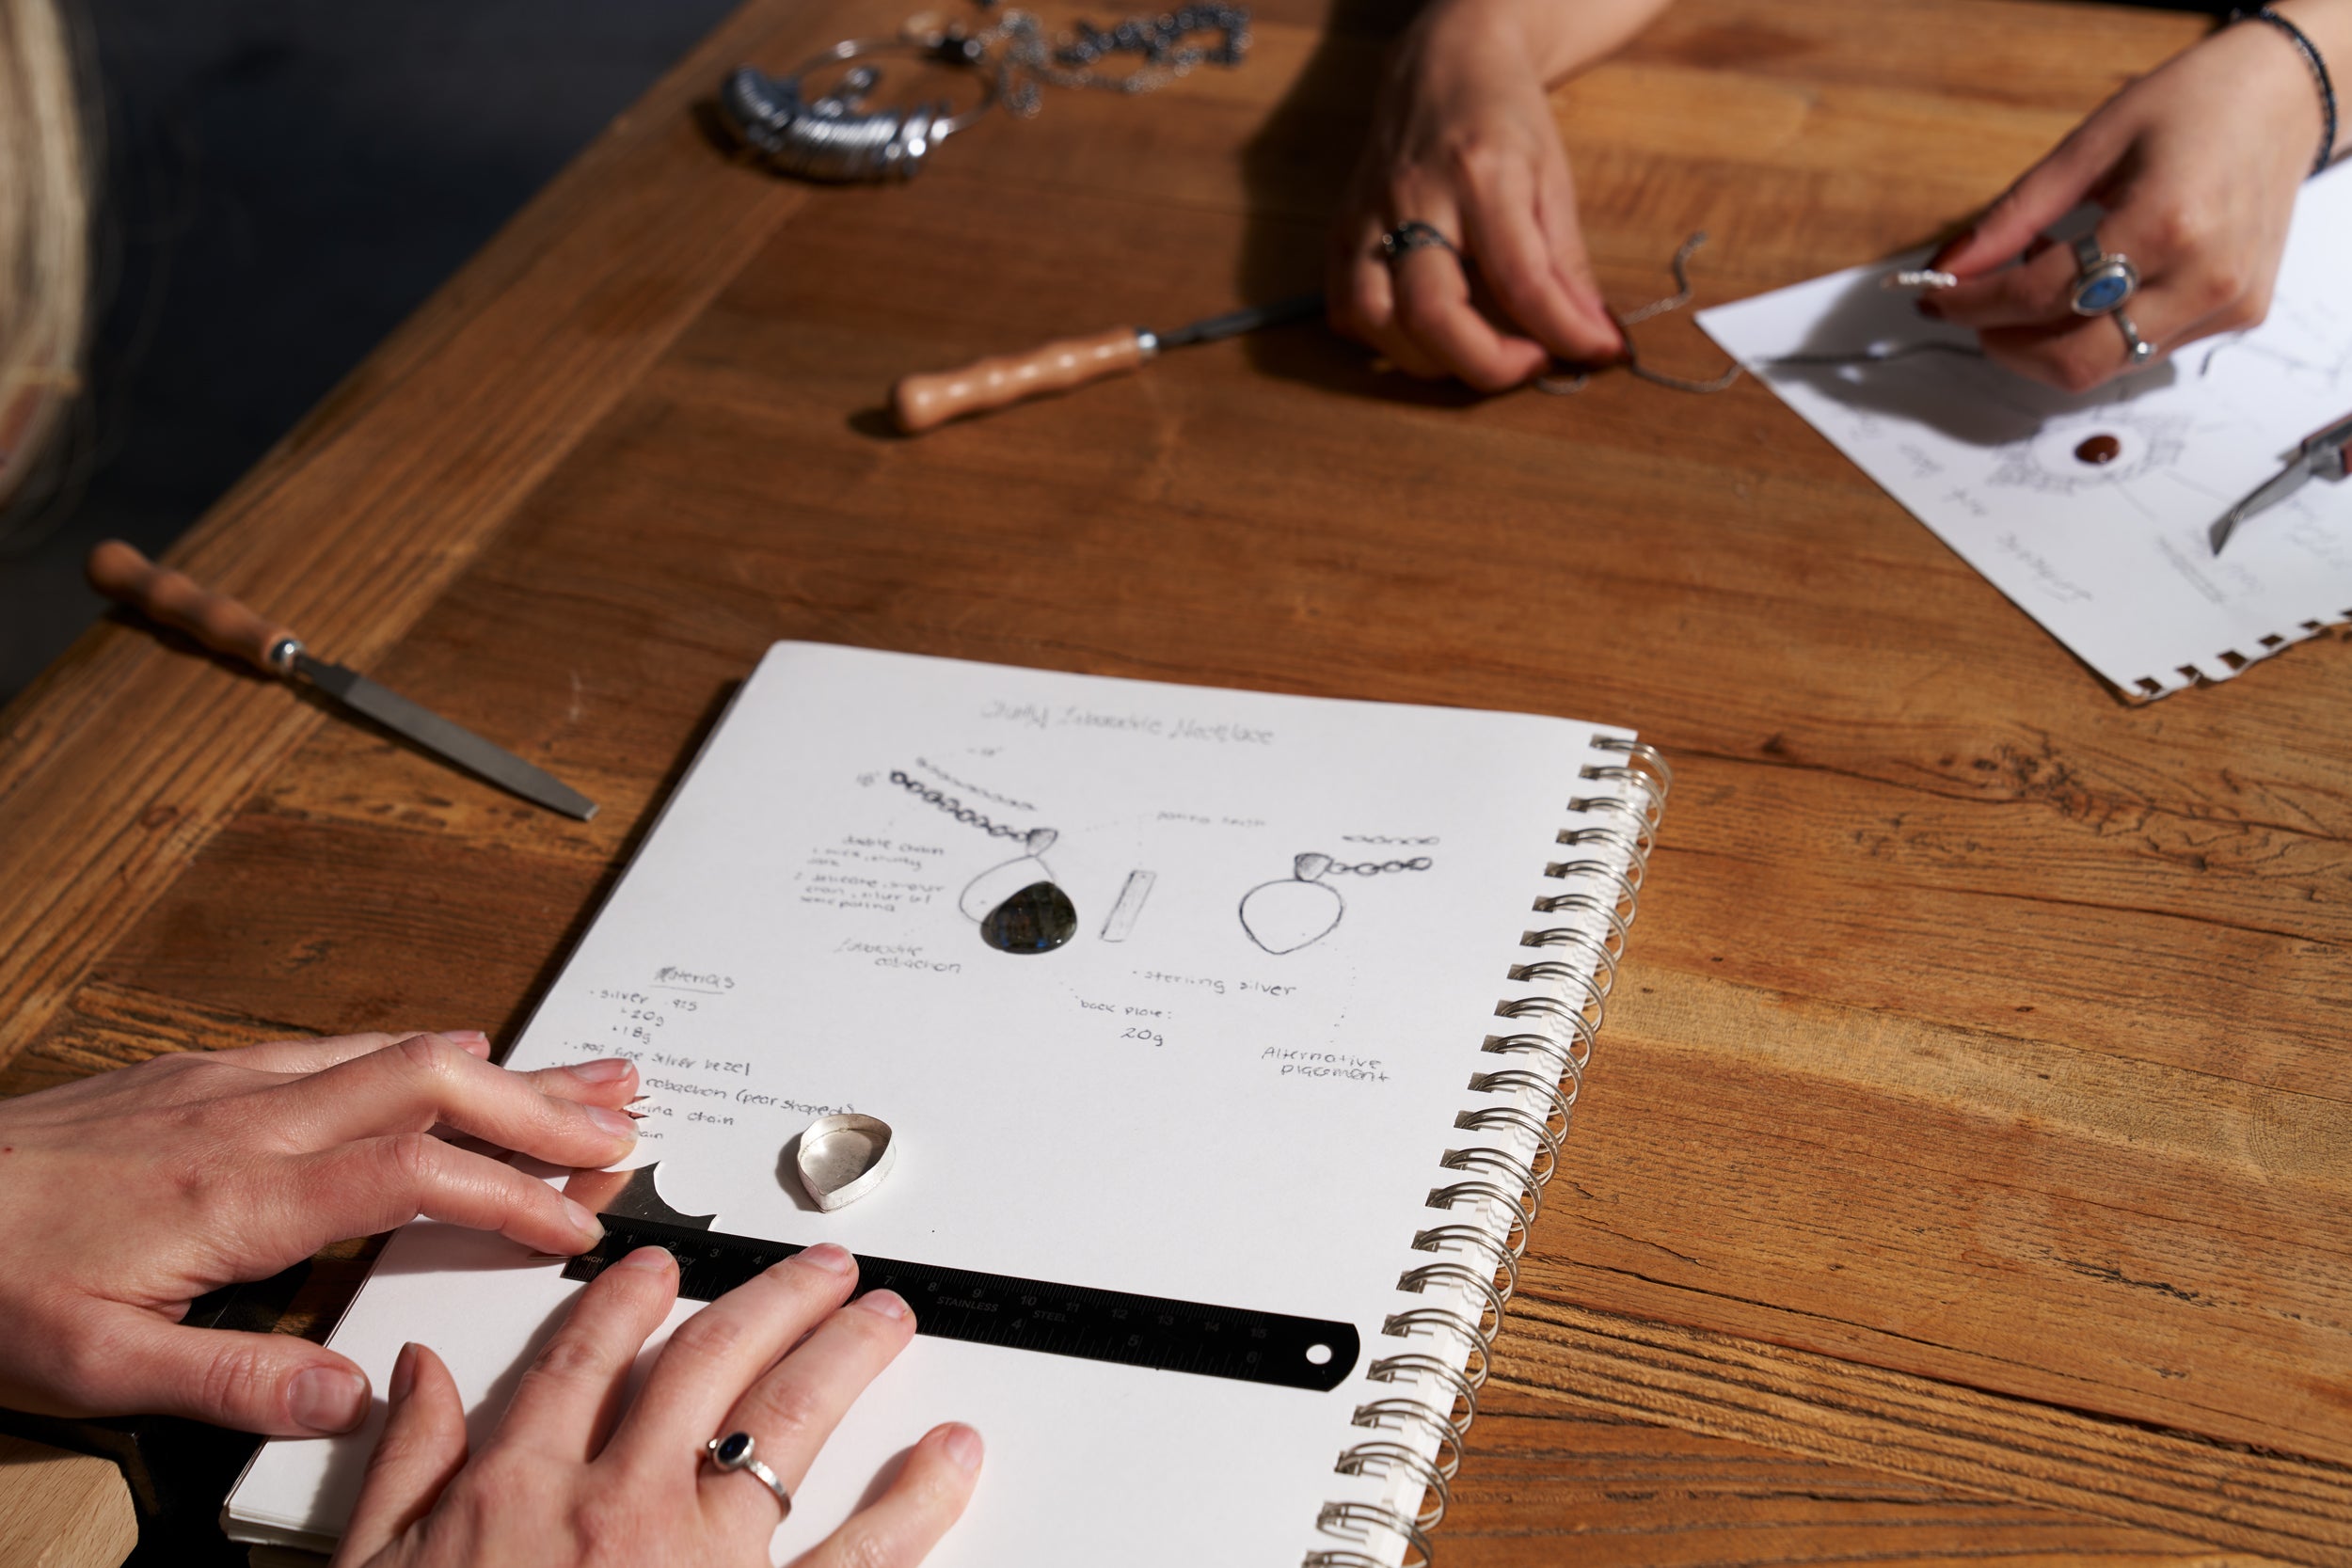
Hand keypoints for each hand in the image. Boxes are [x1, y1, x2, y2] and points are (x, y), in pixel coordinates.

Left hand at [0, 1030, 640, 1434]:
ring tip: (589, 1074)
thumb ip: (230, 1382)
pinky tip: (460, 1049)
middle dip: (542, 1104)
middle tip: (625, 1124)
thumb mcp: (94, 1363)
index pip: (412, 1176)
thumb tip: (350, 1394)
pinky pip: (349, 1046)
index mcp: (238, 1195)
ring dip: (507, 1067)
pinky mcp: (209, 1075)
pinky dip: (431, 1049)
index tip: (578, 1223)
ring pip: (401, 1053)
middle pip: (432, 1085)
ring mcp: (234, 1085)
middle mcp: (251, 1121)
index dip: (510, 1194)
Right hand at [334, 1244, 980, 1567]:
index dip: (630, 1298)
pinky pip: (863, 1552)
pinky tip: (949, 1459)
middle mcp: (622, 1504)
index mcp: (523, 1487)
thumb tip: (418, 1378)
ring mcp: (703, 1559)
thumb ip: (404, 1470)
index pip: (588, 1357)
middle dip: (775, 1299)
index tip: (663, 1269)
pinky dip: (917, 1498)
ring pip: (792, 1419)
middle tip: (820, 1271)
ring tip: (885, 1320)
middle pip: (712, 1361)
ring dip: (847, 1353)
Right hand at [1328, 0, 1654, 389]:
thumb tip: (1593, 338)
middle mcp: (1416, 195)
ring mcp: (1370, 212)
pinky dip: (1382, 337)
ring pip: (1376, 317)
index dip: (1563, 332)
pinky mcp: (1342, 227)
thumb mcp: (1552, 177)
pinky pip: (1346, 307)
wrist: (1442, 61)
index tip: (1595, 352)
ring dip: (1428, 358)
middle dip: (1485, 363)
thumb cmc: (1503, 117)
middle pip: (1432, 310)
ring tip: (1473, 350)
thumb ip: (1567, 263)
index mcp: (1481, 173)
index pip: (1521, 278)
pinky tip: (1421, 331)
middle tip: (1527, 363)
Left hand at [1923, 7, 2345, 391]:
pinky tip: (2090, 287)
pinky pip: (2144, 350)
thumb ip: (2014, 216)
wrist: (2286, 100)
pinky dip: (2097, 332)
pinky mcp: (2238, 315)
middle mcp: (2203, 276)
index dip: (1974, 304)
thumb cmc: (2193, 105)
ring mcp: (2226, 303)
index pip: (2040, 295)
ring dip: (2049, 343)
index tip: (1938, 297)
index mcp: (2165, 222)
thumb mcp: (2090, 144)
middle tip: (1977, 313)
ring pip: (2107, 366)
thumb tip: (1950, 268)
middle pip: (2074, 360)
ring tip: (2038, 286)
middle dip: (2006, 347)